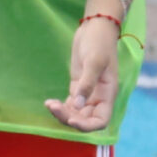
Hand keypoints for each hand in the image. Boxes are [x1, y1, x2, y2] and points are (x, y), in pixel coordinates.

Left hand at [46, 16, 123, 131]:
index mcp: (107, 94)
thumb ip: (87, 84)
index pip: (101, 120)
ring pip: (76, 112)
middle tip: (52, 107)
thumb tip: (78, 104)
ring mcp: (87, 93)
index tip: (71, 119)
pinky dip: (61, 107)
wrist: (94, 30)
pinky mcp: (77, 86)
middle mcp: (99, 97)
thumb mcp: (94, 62)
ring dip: (63, 113)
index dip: (88, 125)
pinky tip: (49, 102)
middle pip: (86, 118)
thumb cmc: (98, 44)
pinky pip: (70, 104)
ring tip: (49, 104)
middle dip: (70, 118)